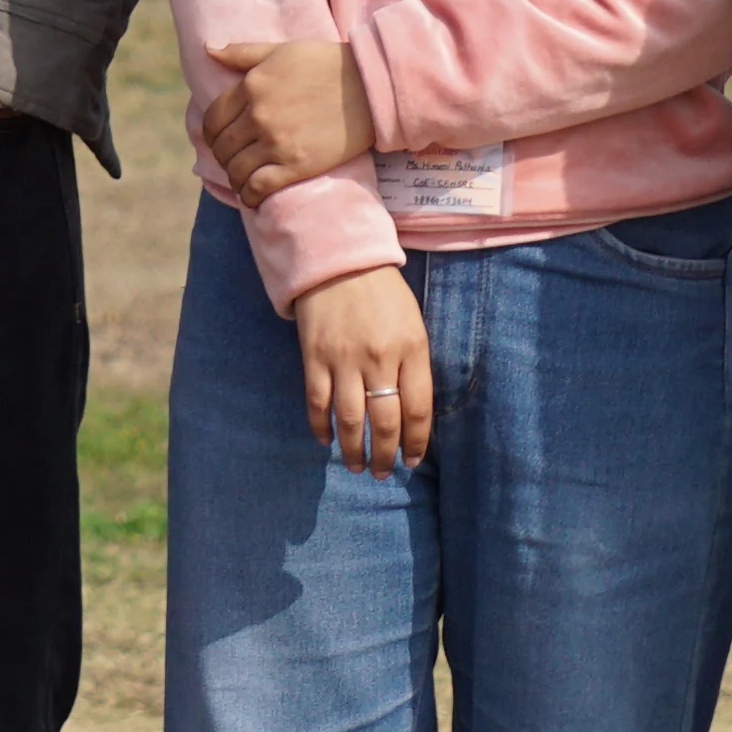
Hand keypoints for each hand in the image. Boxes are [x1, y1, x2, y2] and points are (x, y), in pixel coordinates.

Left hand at [191, 33, 372, 205]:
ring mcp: (276, 143)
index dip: (212, 134)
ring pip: (236, 170)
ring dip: (235, 178)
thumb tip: (208, 49)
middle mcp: (258, 116)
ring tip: (243, 179)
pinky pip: (258, 188)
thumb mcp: (282, 50)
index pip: (212, 120)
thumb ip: (242, 52)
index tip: (221, 140)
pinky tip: (253, 197)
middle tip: (235, 160)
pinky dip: (250, 196)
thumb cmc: (327, 63)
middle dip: (224, 157)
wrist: (370, 88)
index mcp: (251, 86)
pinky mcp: (296, 166)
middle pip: (222, 147)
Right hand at [292, 262, 431, 474]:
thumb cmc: (383, 293)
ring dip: (353, 450)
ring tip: (356, 467)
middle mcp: (379, 358)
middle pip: (384, 422)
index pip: (418, 410)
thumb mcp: (412, 323)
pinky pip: (318, 402)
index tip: (412, 461)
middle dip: (384, 455)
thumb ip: (413, 364)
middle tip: (381, 473)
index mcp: (411, 348)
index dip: (415, 442)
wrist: (338, 259)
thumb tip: (410, 412)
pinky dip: (321, 426)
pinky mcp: (314, 356)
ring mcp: (344, 359)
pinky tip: (325, 440)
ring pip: (350, 419)